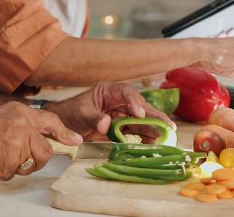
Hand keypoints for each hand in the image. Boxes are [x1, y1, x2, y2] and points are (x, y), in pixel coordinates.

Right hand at [0, 102, 81, 179]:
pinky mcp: (9, 162)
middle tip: (24, 160)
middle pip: (45, 151)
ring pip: (29, 164)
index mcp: (20, 112)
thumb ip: (23, 125)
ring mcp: (17, 145)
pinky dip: (2, 171)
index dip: (64, 133)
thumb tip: (41, 139)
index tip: (76, 140)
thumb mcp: (2, 116)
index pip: (50, 121)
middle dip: (38, 160)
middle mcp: (22, 126)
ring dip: (16, 166)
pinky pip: (13, 173)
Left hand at [46, 82, 174, 140]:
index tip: (139, 113)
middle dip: (153, 116)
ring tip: (165, 136)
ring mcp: (121, 113)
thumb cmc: (71, 113)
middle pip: (139, 106)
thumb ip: (94, 119)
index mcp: (108, 91)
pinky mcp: (121, 126)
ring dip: (152, 128)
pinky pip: (135, 130)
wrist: (65, 124)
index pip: (126, 92)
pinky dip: (144, 136)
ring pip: (140, 119)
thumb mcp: (81, 115)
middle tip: (168, 125)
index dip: (134, 102)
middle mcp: (118, 101)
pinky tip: (153, 143)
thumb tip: (106, 125)